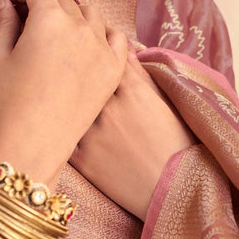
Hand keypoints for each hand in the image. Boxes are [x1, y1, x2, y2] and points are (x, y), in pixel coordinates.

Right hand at [0, 0, 126, 188]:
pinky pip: (116, 37)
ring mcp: (102, 47)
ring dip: (71, 14)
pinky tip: (88, 41)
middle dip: (41, 2)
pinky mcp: (114, 68)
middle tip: (25, 18)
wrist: (35, 143)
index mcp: (48, 19)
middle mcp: (80, 26)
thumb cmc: (9, 100)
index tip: (7, 0)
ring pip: (89, 13)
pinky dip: (103, 32)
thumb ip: (4, 22)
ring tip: (56, 31)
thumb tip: (4, 1)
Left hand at [69, 50, 195, 219]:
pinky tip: (65, 126)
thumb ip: (139, 72)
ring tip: (64, 99)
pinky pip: (62, 133)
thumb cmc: (176, 144)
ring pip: (68, 104)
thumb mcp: (165, 102)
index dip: (96, 51)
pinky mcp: (81, 159)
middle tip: (71, 70)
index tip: (90, 49)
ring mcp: (92, 133)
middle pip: (82, 77)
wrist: (175, 192)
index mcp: (132, 89)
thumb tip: (122, 47)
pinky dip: (63, 128)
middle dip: (77, 73)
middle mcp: (108, 107)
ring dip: (66, 100)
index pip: (104, 56)